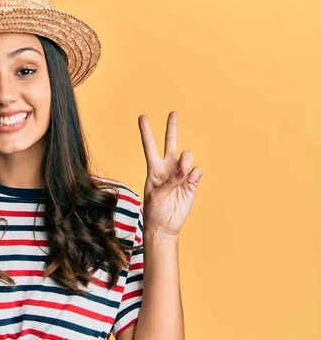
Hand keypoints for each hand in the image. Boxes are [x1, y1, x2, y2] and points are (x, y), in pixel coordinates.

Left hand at [138, 111, 202, 235]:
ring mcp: (180, 173)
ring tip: (182, 176)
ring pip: (187, 155)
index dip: (146, 131)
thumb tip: (184, 171)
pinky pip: (197, 170)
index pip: (149, 146)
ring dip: (185, 162)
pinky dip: (195, 174)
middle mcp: (167, 167)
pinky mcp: (192, 182)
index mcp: (153, 168)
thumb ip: (169, 181)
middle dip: (172, 127)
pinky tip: (190, 181)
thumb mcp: (156, 196)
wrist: (165, 226)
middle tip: (173, 112)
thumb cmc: (154, 211)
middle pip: (170, 143)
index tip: (142, 116)